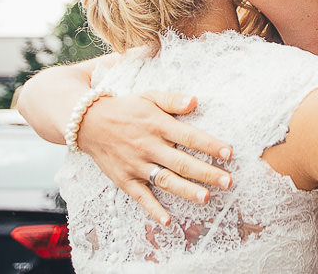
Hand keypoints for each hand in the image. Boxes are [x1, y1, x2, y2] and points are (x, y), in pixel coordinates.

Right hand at [77, 90, 232, 224]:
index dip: (209, 145)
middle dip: (206, 173)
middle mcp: (149, 146)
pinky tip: (167, 221)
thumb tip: (195, 100)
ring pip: (165, 180)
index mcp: (158, 125)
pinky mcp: (125, 179)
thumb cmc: (126, 108)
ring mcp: (136, 164)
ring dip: (186, 190)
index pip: (189, 136)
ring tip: (206, 198)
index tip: (228, 153)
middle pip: (181, 162)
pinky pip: (140, 196)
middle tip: (227, 181)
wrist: (89, 122)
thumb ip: (172, 100)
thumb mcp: (149, 96)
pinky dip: (153, 209)